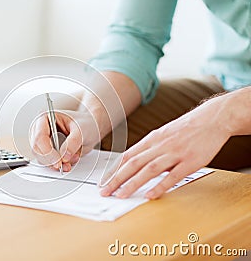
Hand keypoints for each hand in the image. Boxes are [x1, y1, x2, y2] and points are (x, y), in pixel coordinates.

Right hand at [30, 110, 100, 171]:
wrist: (91, 128)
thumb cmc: (84, 123)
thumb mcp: (82, 129)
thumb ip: (73, 142)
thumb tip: (64, 156)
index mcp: (45, 118)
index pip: (39, 136)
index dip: (47, 151)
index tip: (58, 160)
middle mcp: (41, 130)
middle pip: (37, 149)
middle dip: (52, 160)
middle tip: (65, 164)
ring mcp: (43, 142)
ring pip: (41, 158)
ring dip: (56, 163)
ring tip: (72, 159)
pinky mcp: (48, 152)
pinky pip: (48, 163)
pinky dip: (59, 165)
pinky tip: (69, 161)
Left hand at [100, 95, 231, 198]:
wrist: (212, 119)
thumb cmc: (186, 128)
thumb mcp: (163, 135)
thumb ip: (149, 149)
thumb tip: (135, 163)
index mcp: (151, 139)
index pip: (127, 156)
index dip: (113, 170)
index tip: (103, 181)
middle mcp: (159, 146)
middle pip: (133, 163)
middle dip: (116, 179)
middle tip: (105, 191)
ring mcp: (174, 153)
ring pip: (149, 169)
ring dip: (133, 183)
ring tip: (121, 195)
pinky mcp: (190, 161)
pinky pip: (173, 176)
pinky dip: (160, 186)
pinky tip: (150, 195)